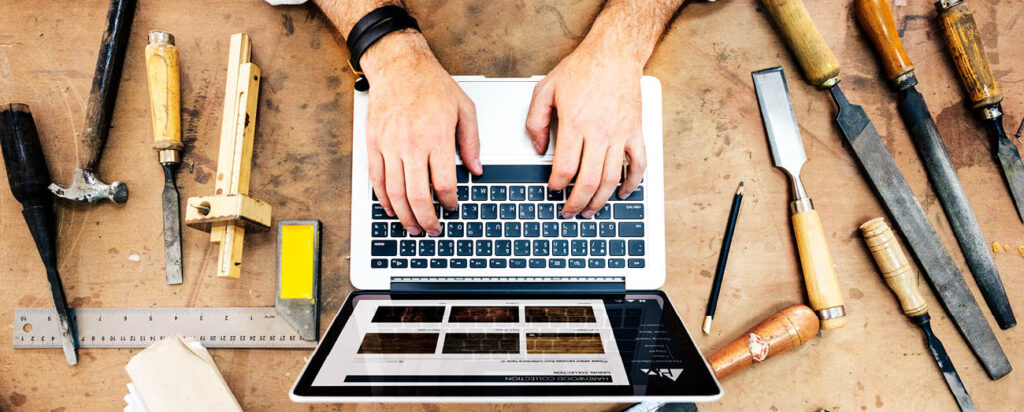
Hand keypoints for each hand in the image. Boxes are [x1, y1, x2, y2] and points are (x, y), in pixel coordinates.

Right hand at [361, 31, 481, 235]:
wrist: (399, 65)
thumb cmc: (431, 84)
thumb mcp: (463, 108)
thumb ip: (472, 142)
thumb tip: (476, 169)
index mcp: (437, 136)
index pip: (444, 183)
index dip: (449, 202)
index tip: (452, 207)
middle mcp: (411, 143)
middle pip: (418, 195)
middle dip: (427, 219)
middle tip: (433, 229)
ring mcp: (389, 145)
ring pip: (395, 193)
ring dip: (404, 215)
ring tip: (413, 226)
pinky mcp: (373, 144)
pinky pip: (376, 179)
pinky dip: (383, 199)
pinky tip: (391, 209)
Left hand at [526, 43, 645, 218]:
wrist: (614, 53)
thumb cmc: (582, 69)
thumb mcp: (545, 89)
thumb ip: (535, 121)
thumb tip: (537, 149)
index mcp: (575, 123)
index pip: (565, 168)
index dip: (557, 186)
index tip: (553, 190)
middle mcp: (599, 131)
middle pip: (589, 180)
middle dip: (577, 203)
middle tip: (569, 212)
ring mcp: (621, 133)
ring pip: (612, 178)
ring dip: (601, 200)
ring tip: (590, 211)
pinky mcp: (636, 131)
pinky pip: (638, 164)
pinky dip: (632, 183)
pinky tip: (623, 193)